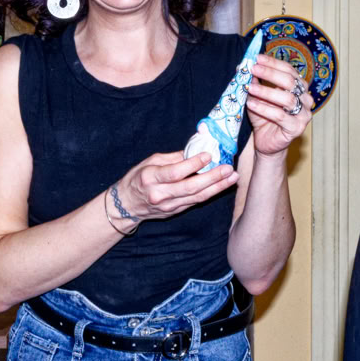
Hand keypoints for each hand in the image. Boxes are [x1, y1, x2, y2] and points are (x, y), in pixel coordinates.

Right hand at [117, 150, 238, 223]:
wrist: (126, 205)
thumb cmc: (137, 178)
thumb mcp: (149, 162)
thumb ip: (173, 157)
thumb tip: (195, 148)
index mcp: (150, 177)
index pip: (175, 172)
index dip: (193, 164)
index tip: (208, 155)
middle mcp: (159, 194)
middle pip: (190, 187)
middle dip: (212, 178)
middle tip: (228, 169)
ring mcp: (168, 206)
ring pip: (197, 197)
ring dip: (217, 187)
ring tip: (232, 177)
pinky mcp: (175, 212)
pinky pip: (195, 202)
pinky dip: (210, 193)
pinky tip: (221, 185)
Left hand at [245, 53, 313, 156]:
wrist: (266, 142)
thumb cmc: (264, 117)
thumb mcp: (257, 96)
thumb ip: (253, 82)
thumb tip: (242, 66)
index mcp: (299, 88)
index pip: (289, 70)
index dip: (273, 63)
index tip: (257, 58)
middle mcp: (305, 99)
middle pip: (290, 82)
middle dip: (270, 74)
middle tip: (253, 69)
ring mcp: (304, 114)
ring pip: (287, 99)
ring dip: (267, 92)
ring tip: (250, 88)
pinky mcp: (296, 129)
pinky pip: (280, 116)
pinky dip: (264, 109)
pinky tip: (251, 104)